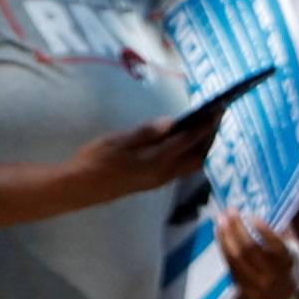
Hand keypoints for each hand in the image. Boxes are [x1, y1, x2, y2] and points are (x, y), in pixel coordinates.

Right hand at [64, 101, 229, 210]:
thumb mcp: (118, 140)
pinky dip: (189, 154)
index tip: (218, 111)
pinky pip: (181, 169)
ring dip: (201, 147)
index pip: (188, 141)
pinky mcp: (153, 182)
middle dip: (209, 137)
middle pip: (197, 156)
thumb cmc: (95, 159)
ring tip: (205, 128)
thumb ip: (146, 132)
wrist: (80, 186)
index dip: (205, 125)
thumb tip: (172, 122)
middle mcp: (163, 174)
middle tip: (216, 117)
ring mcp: (159, 180)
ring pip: (191, 165)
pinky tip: (186, 143)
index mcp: (155, 160)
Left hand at [216, 209, 298, 298]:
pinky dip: (223, 249)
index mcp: (287, 264)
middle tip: (230, 211)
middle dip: (237, 228)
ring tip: (220, 220)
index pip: (275, 247)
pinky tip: (220, 234)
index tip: (252, 216)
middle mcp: (271, 277)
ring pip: (235, 259)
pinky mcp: (242, 292)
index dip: (263, 231)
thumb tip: (264, 206)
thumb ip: (280, 229)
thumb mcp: (291, 245)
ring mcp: (255, 287)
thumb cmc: (286, 261)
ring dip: (225, 237)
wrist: (285, 291)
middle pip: (249, 250)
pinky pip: (229, 267)